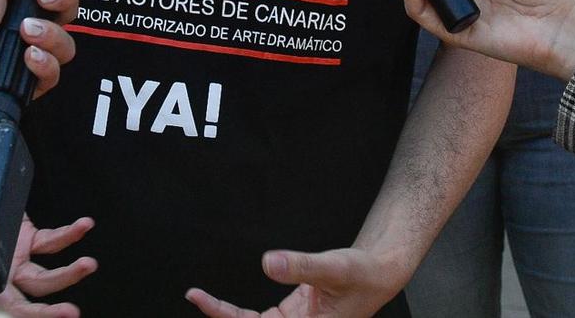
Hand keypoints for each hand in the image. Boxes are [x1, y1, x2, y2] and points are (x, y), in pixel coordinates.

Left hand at [0, 0, 105, 116]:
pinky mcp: (23, 82)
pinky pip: (54, 71)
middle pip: (69, 5)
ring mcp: (23, 50)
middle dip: (62, 0)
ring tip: (25, 34)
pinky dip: (44, 64)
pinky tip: (27, 58)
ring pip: (66, 41)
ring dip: (50, 34)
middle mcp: (21, 18)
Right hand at [0, 215, 96, 316]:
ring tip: (89, 265)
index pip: (15, 308)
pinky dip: (69, 233)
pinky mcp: (29, 238)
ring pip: (47, 272)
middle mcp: (6, 277)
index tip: (63, 313)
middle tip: (72, 312)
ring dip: (70, 271)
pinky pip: (51, 240)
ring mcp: (19, 259)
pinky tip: (84, 225)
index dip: (36, 315)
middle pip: (35, 291)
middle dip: (54, 302)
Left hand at [185, 245, 404, 317]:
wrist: (379, 272)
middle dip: (224, 317)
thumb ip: (300, 265)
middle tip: (195, 296)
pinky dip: (239, 313)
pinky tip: (221, 305)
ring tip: (201, 298)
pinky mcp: (293, 317)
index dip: (226, 316)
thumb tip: (267, 263)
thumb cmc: (362, 274)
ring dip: (228, 316)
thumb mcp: (333, 267)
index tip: (200, 299)